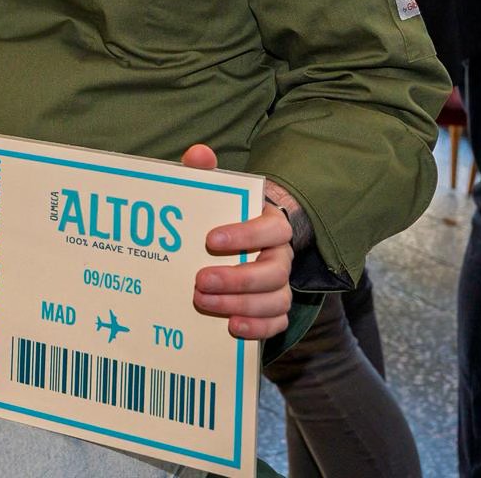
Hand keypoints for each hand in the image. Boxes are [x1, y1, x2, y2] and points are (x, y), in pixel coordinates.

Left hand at [181, 144, 292, 340]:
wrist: (233, 241)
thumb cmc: (221, 214)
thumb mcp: (212, 191)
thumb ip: (204, 172)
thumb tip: (199, 153)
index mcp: (270, 224)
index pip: (270, 228)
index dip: (245, 235)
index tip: (210, 239)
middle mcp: (281, 255)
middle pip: (274, 271)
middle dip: (238, 279)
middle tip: (199, 280)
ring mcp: (279, 284)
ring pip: (276, 299)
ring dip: (241, 304)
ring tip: (204, 303)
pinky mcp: (273, 309)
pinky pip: (277, 322)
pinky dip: (258, 328)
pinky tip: (231, 327)